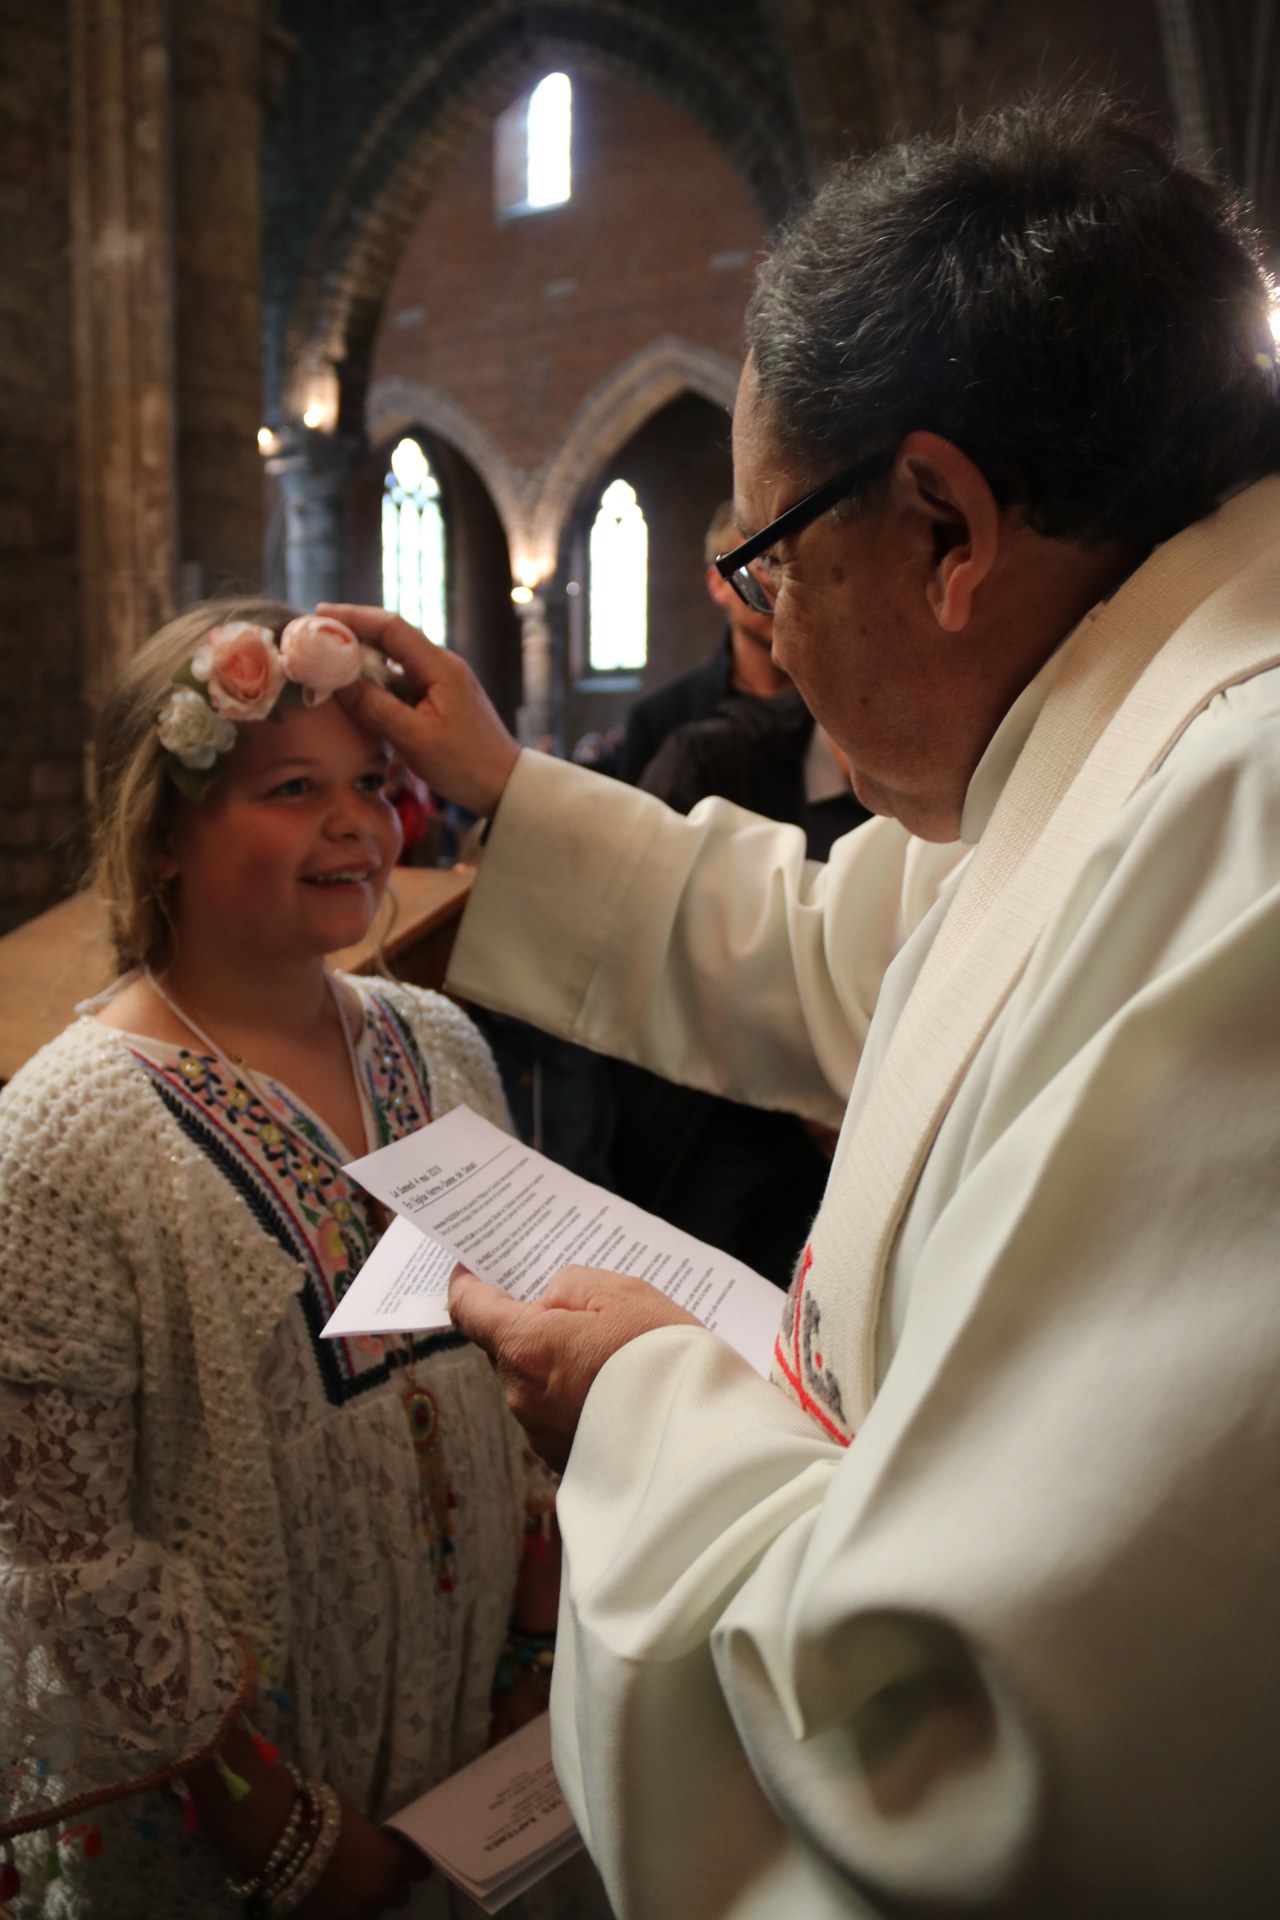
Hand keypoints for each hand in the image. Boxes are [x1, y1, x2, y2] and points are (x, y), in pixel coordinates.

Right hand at [298, 1803, 428, 1918]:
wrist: (284, 1840)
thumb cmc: (324, 1817)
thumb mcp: (362, 1824)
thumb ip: (377, 1843)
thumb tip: (379, 1849)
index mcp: (392, 1862)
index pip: (421, 1870)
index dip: (412, 1864)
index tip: (403, 1859)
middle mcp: (379, 1892)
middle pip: (400, 1896)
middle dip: (388, 1885)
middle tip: (372, 1873)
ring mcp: (355, 1914)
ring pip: (372, 1911)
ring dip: (364, 1900)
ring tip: (345, 1886)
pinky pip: (346, 1919)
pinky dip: (340, 1911)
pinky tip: (328, 1898)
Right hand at [320, 602, 519, 815]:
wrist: (504, 784)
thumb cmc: (466, 764)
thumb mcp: (415, 740)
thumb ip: (376, 709)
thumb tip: (339, 684)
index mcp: (440, 667)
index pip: (391, 627)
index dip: (354, 617)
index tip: (319, 614)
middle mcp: (441, 665)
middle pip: (390, 638)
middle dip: (352, 634)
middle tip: (313, 636)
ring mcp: (441, 681)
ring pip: (394, 661)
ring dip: (361, 660)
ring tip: (325, 661)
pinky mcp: (439, 698)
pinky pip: (401, 681)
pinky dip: (376, 682)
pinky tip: (355, 690)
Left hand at [448, 1265, 699, 1468]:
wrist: (701, 1445)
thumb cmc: (662, 1359)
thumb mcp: (620, 1293)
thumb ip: (568, 1286)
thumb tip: (547, 1303)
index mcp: (525, 1348)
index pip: (469, 1309)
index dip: (467, 1282)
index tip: (472, 1267)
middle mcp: (521, 1395)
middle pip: (506, 1347)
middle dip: (530, 1325)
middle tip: (573, 1308)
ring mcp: (540, 1434)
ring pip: (533, 1382)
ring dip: (556, 1363)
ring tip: (609, 1353)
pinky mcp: (564, 1461)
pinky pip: (557, 1414)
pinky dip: (575, 1397)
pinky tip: (616, 1390)